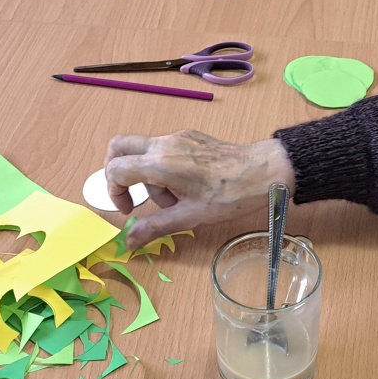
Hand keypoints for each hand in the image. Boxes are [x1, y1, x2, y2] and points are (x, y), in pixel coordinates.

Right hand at [104, 131, 294, 248]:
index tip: (131, 210)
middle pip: (119, 146)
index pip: (115, 169)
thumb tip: (128, 242)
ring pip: (143, 150)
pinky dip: (162, 167)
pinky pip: (163, 148)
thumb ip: (154, 227)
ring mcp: (177, 137)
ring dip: (147, 175)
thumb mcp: (189, 217)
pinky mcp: (189, 136)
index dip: (114, 192)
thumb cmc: (229, 196)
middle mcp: (164, 143)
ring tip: (174, 199)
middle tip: (134, 196)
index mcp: (160, 163)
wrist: (263, 172)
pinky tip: (186, 187)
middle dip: (118, 173)